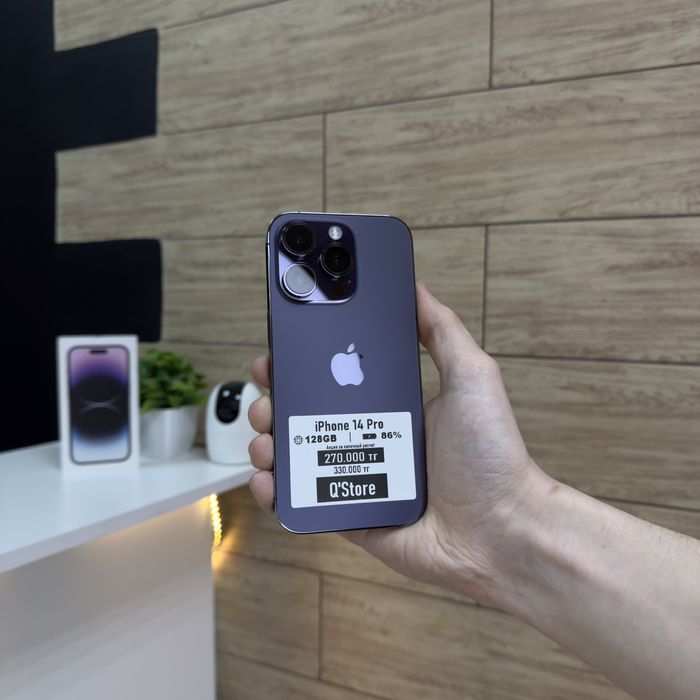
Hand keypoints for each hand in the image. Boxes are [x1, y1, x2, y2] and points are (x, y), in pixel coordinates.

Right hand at [247, 282, 550, 604]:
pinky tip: (269, 479)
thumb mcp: (471, 377)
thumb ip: (442, 331)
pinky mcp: (351, 514)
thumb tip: (416, 287)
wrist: (502, 532)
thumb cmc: (492, 456)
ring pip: (298, 454)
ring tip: (266, 434)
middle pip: (308, 412)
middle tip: (268, 388)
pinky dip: (276, 491)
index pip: (337, 376)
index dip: (305, 362)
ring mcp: (358, 477)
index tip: (282, 347)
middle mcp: (371, 438)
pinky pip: (303, 501)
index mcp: (393, 405)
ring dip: (269, 440)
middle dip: (277, 397)